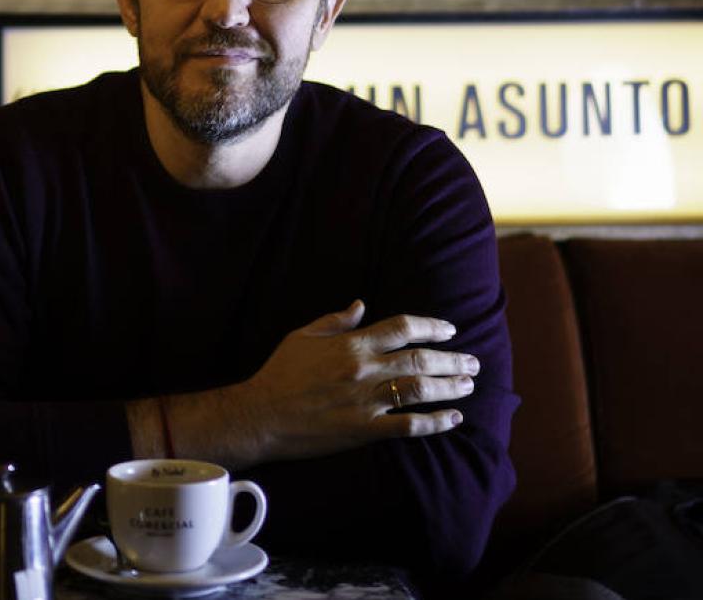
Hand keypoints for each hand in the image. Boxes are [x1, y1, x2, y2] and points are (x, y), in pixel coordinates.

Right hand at [233, 299, 479, 459]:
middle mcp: (364, 369)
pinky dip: (434, 422)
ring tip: (468, 386)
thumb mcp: (302, 336)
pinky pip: (408, 425)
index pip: (402, 327)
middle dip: (452, 359)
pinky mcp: (364, 429)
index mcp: (351, 344)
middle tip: (472, 362)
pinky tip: (452, 419)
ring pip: (420, 389)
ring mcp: (366, 400)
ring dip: (449, 387)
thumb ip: (335, 321)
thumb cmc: (279, 373)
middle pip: (419, 358)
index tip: (450, 330)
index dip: (431, 327)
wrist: (260, 414)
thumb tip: (361, 304)